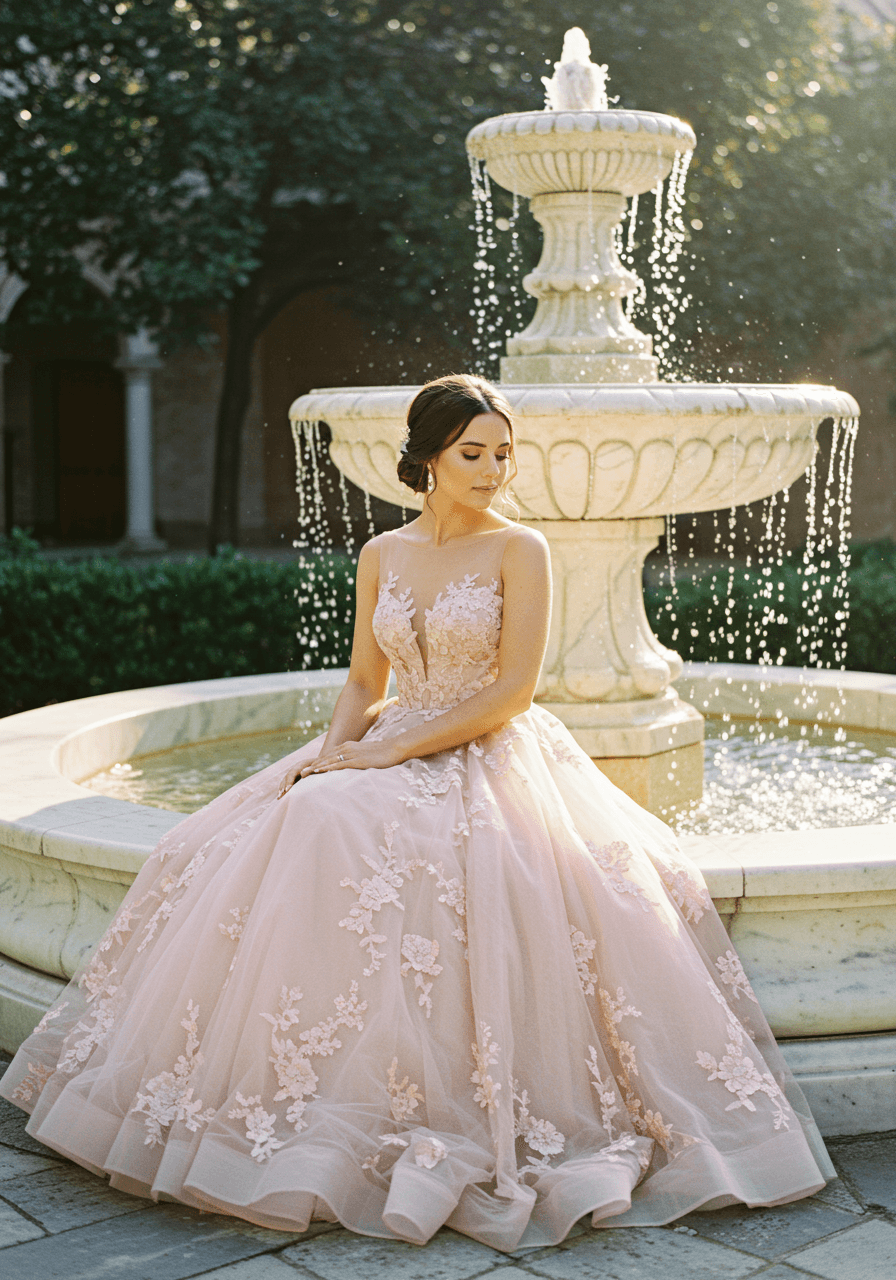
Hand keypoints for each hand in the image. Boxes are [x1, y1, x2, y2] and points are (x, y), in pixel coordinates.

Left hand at [277, 739, 402, 796]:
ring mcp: (350, 754)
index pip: (328, 757)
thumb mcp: (367, 758)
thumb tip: (354, 769)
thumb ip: (357, 761)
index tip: (305, 772)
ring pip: (328, 761)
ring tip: (302, 775)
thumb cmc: (383, 755)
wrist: (395, 749)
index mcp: (348, 748)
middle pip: (324, 758)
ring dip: (314, 768)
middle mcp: (346, 749)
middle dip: (311, 767)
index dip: (316, 764)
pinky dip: (326, 768)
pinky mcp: (356, 760)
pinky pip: (338, 765)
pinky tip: (318, 772)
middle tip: (299, 775)